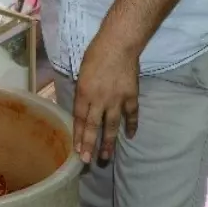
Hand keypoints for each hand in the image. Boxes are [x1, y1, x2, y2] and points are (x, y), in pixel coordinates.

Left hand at [73, 30, 139, 164]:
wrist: (119, 44)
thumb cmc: (96, 53)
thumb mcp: (82, 72)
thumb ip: (82, 90)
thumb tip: (82, 105)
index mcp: (84, 92)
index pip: (79, 119)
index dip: (77, 135)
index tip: (76, 150)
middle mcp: (99, 100)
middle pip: (93, 127)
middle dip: (89, 145)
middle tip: (87, 161)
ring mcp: (116, 100)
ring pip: (111, 126)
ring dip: (108, 143)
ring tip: (106, 157)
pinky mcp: (131, 97)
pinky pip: (131, 115)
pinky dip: (131, 126)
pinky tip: (130, 136)